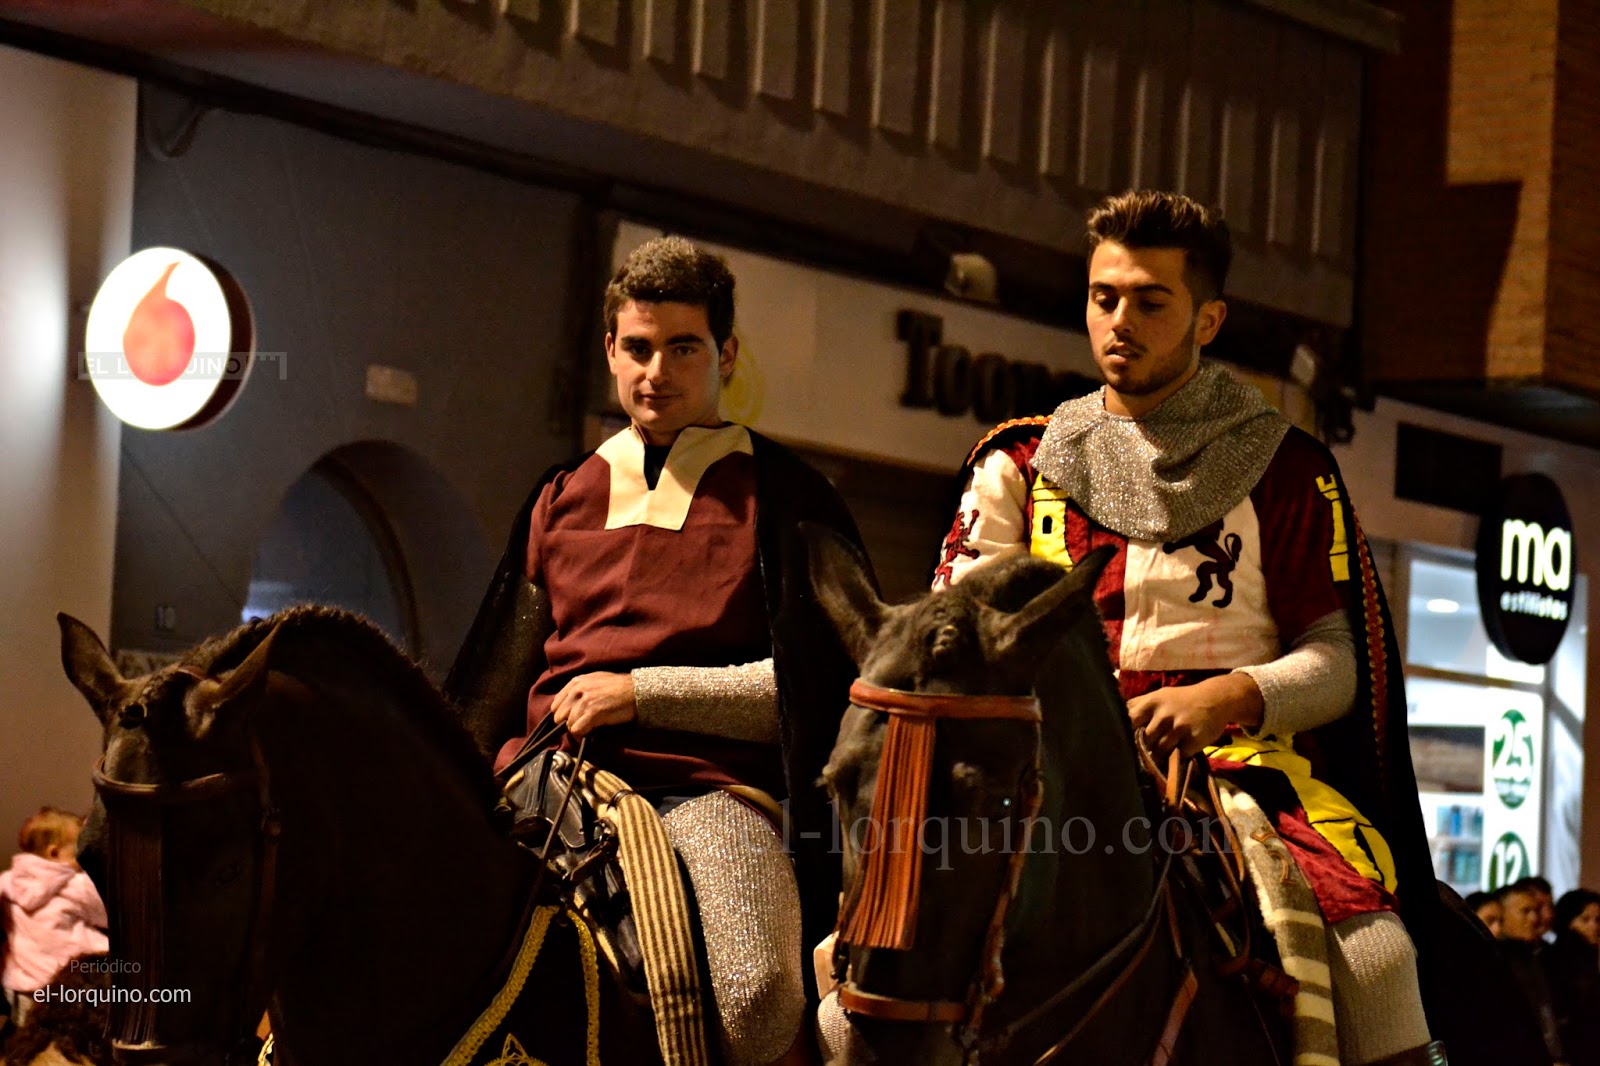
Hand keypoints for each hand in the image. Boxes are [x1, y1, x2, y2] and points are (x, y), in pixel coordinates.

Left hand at [551, 672, 636, 736]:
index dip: (563, 714)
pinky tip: (589, 733)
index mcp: (575, 682)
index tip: (571, 719)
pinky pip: (576, 730)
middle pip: (559, 716)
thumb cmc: (618, 686)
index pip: (556, 704)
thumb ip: (580, 690)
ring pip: (568, 725)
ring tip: (588, 729)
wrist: (636, 690)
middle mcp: (577, 690)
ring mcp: (584, 701)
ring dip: (577, 729)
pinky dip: (581, 735)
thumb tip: (569, 704)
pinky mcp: (593, 713)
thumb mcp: (595, 681)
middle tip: (581, 725)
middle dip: (568, 723)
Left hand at [1126, 673, 1262, 757]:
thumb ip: (1138, 705)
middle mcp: (1164, 714)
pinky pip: (1177, 756)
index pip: (1130, 721)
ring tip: (1161, 753)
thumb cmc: (1182, 699)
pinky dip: (1176, 758)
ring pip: (1159, 750)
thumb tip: (1112, 715)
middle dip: (1143, 748)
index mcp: (1152, 702)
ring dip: (1159, 755)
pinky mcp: (1193, 740)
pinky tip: (1178, 752)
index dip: (1125, 734)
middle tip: (1143, 753)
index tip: (1121, 742)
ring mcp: (1179, 728)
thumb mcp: (1159, 696)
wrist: (1216, 699)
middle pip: (1144, 739)